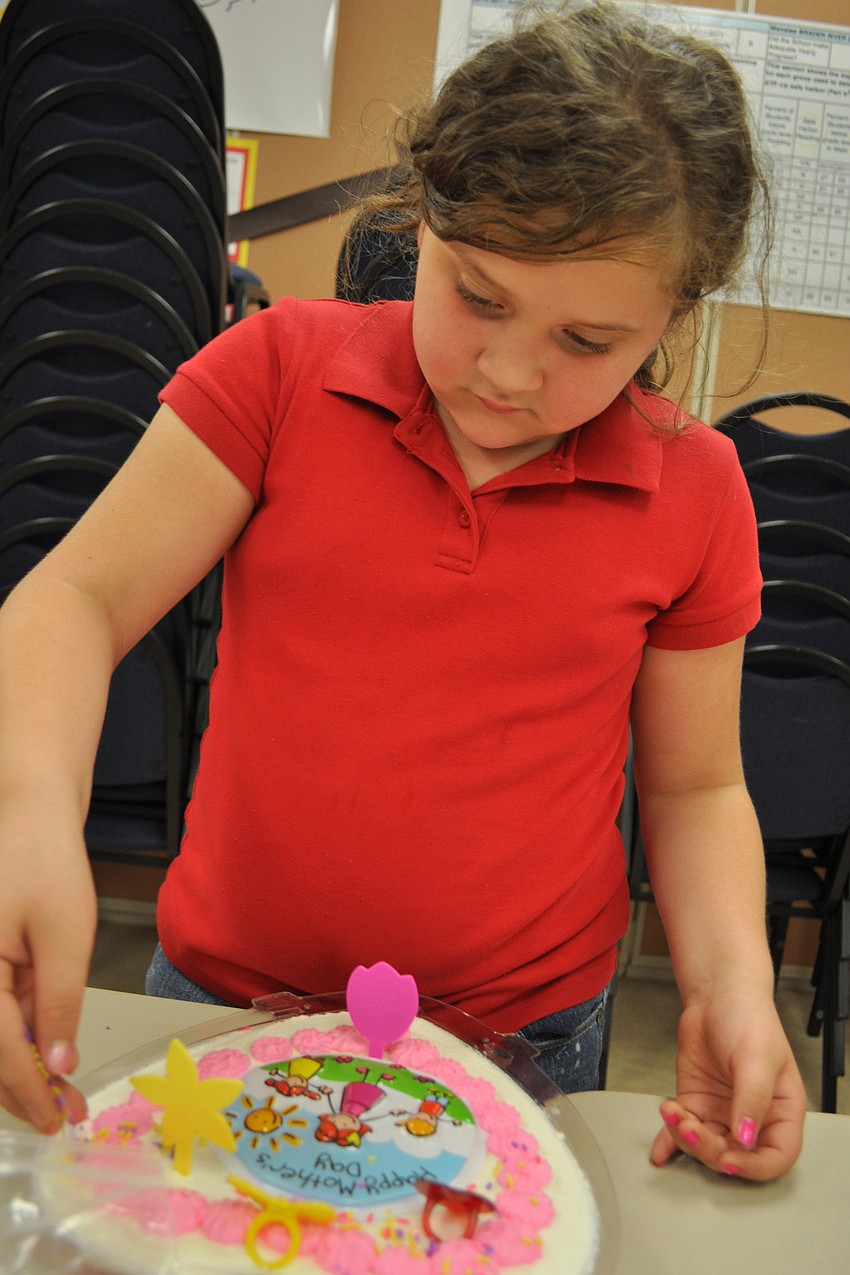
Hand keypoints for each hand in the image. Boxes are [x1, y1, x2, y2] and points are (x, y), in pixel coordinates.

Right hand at [0, 816, 96, 1131]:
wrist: (28, 814)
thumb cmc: (45, 861)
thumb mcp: (64, 934)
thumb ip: (58, 1002)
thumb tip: (57, 1066)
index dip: (28, 1091)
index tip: (58, 1119)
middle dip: (20, 1090)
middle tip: (64, 1117)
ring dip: (18, 1070)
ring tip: (60, 1096)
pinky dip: (17, 1038)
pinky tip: (46, 1058)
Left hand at [650, 992, 805, 1180]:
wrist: (716, 996)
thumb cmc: (748, 1019)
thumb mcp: (755, 1058)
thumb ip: (752, 1099)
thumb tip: (745, 1138)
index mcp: (781, 1111)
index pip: (776, 1156)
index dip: (754, 1166)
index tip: (729, 1158)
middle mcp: (753, 1118)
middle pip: (736, 1155)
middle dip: (711, 1150)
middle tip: (691, 1131)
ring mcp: (723, 1113)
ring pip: (707, 1146)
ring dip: (686, 1139)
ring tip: (673, 1113)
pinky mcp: (697, 1103)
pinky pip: (684, 1130)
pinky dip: (670, 1141)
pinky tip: (659, 1150)